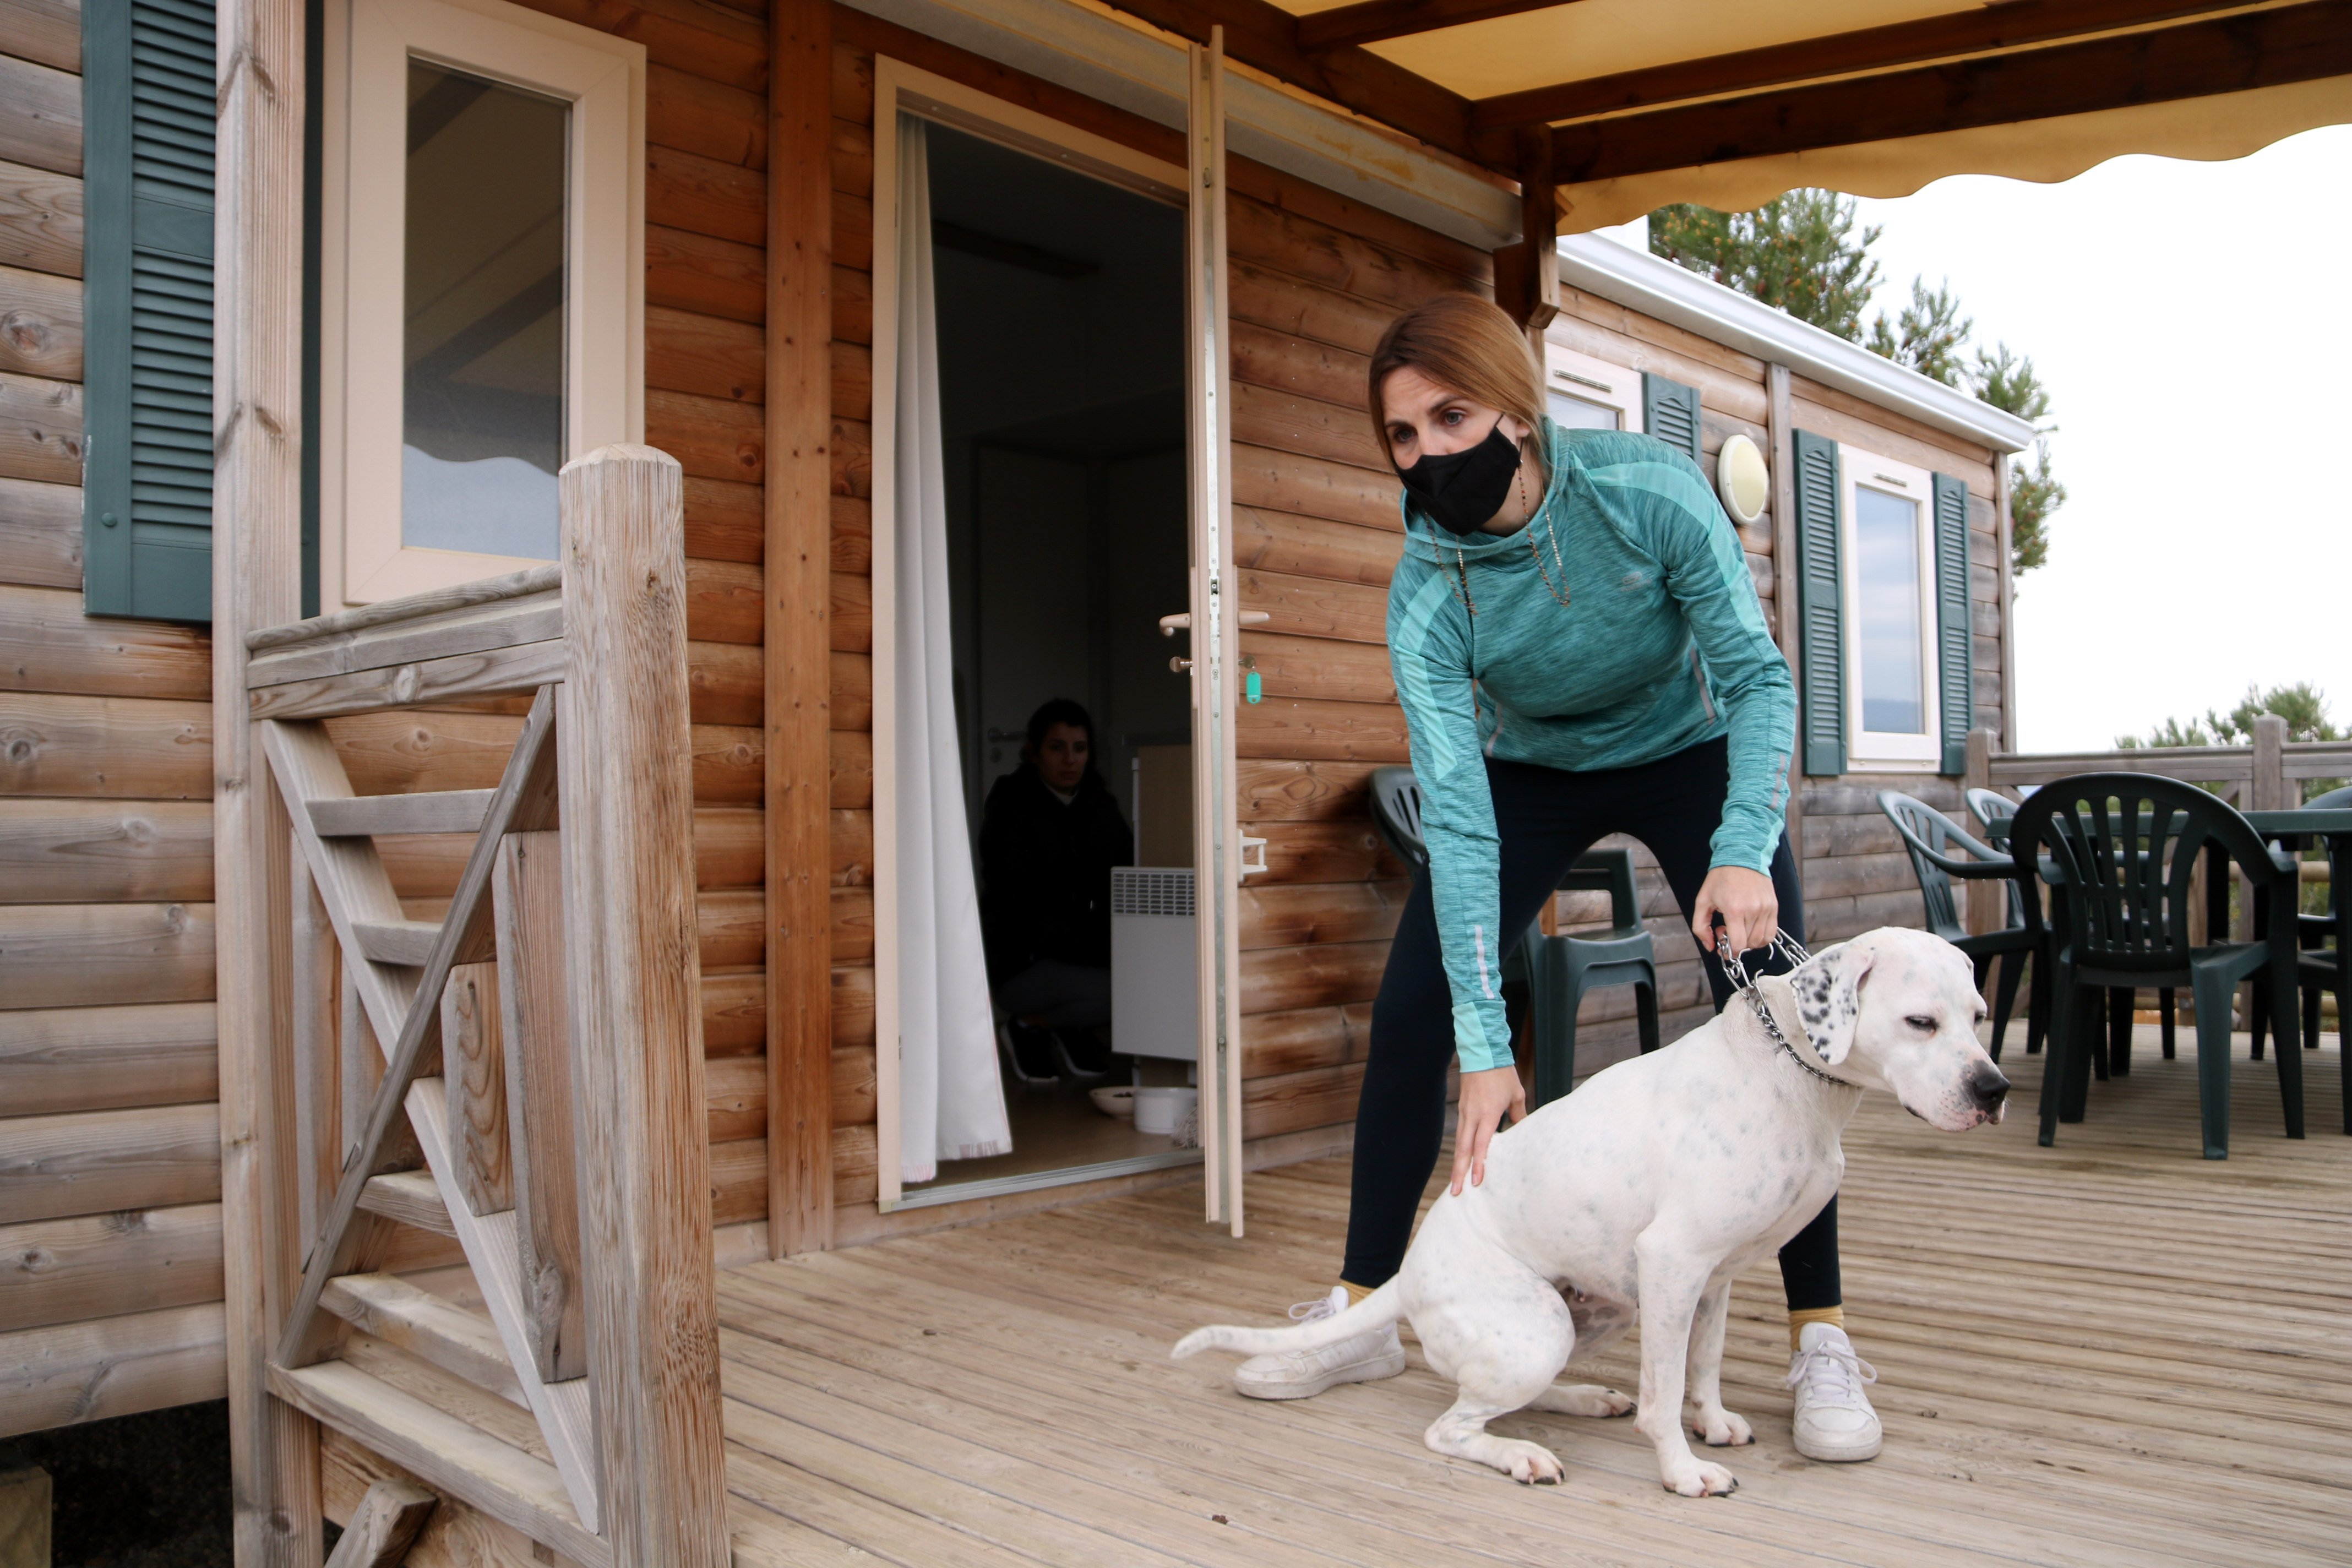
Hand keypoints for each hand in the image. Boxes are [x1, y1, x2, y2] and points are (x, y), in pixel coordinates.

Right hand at [1449, 1065, 1526, 1194]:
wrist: (1483, 1052)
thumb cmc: (1502, 1073)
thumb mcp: (1516, 1094)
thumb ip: (1519, 1115)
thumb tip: (1522, 1131)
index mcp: (1488, 1113)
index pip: (1482, 1144)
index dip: (1479, 1164)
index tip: (1477, 1181)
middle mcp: (1473, 1115)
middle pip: (1464, 1149)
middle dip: (1460, 1172)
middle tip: (1456, 1192)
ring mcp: (1465, 1112)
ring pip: (1460, 1142)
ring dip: (1458, 1163)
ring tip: (1455, 1182)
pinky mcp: (1463, 1108)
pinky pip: (1461, 1132)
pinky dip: (1460, 1149)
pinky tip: (1462, 1159)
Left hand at [1691, 865, 1776, 958]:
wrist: (1742, 857)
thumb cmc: (1721, 878)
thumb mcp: (1702, 901)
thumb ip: (1701, 927)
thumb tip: (1710, 947)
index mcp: (1735, 909)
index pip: (1739, 944)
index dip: (1730, 951)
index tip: (1723, 947)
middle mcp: (1754, 910)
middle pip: (1749, 944)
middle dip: (1737, 944)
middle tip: (1727, 931)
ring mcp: (1766, 908)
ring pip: (1762, 940)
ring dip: (1749, 941)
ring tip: (1739, 927)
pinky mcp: (1774, 906)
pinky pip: (1772, 932)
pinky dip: (1762, 937)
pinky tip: (1750, 927)